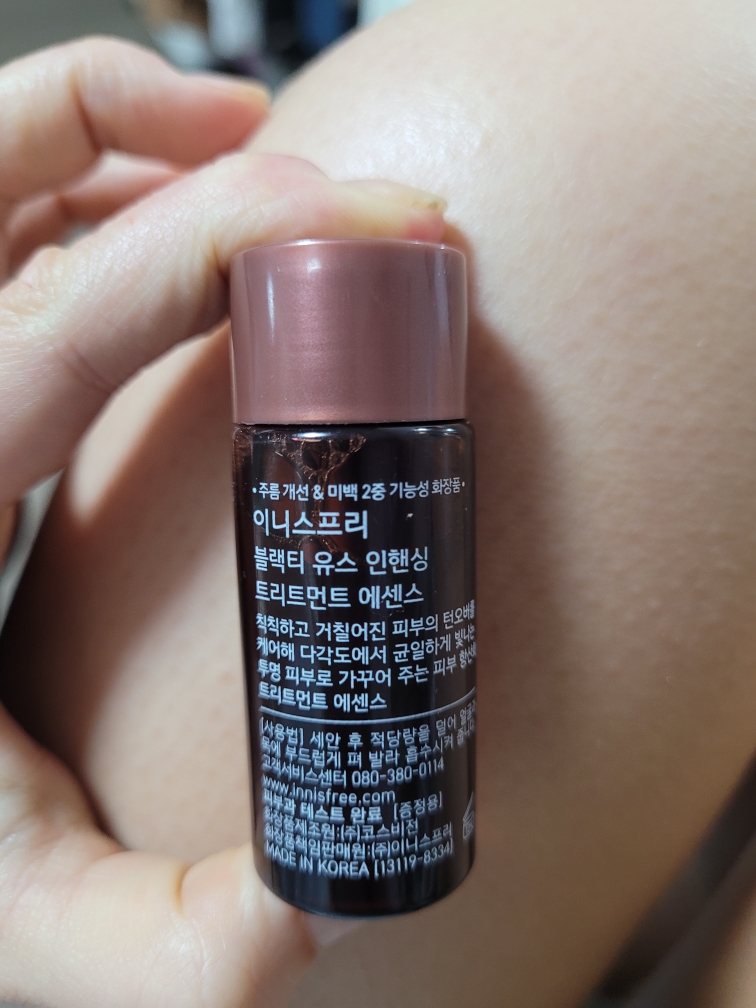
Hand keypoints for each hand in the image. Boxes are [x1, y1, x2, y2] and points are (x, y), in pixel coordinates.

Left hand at [0, 37, 444, 1007]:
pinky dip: (102, 213)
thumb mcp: (34, 930)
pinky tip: (191, 253)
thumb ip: (173, 949)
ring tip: (262, 176)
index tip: (366, 226)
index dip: (212, 245)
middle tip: (307, 172)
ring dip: (126, 156)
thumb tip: (319, 899)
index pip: (55, 324)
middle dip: (150, 144)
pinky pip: (18, 267)